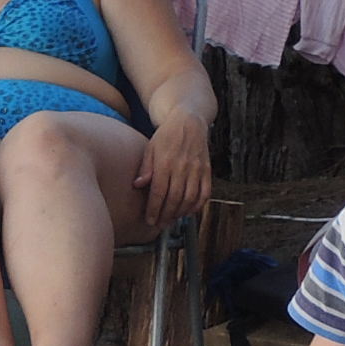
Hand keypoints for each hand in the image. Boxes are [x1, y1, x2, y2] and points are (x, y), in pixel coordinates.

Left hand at [138, 115, 214, 234]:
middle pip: (174, 199)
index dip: (154, 209)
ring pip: (189, 199)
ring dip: (180, 213)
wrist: (188, 121)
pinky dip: (197, 206)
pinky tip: (189, 211)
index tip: (150, 220)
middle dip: (166, 215)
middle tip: (160, 224)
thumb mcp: (150, 148)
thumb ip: (145, 168)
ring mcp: (196, 169)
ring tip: (172, 219)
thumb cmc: (166, 136)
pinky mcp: (207, 170)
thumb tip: (137, 186)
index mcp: (165, 162)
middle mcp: (182, 167)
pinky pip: (205, 193)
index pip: (158, 192)